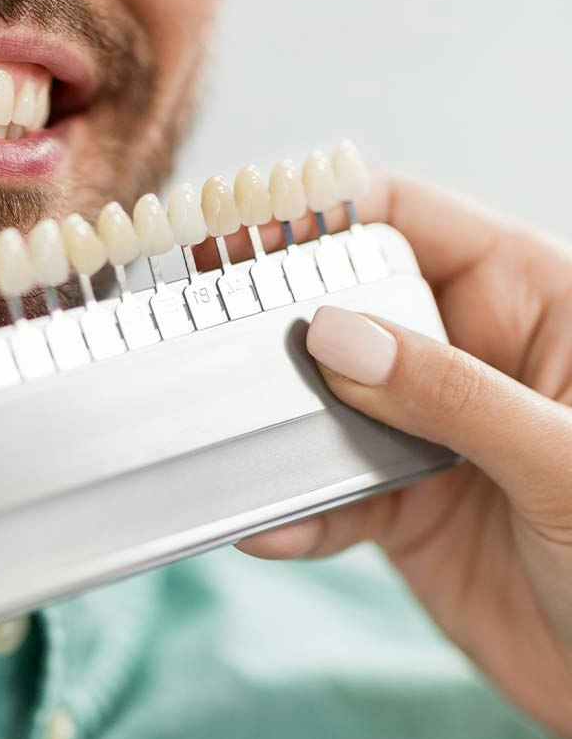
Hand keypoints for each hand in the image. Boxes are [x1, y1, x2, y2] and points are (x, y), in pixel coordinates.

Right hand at [237, 171, 571, 738]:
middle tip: (204, 331)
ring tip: (228, 442)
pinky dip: (297, 510)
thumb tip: (333, 335)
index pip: (409, 218)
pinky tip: (271, 528)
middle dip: (279, 320)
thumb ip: (449, 392)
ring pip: (327, 401)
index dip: (322, 211)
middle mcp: (469, 353)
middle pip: (350, 304)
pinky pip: (332, 490)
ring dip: (276, 427)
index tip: (238, 227)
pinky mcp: (401, 504)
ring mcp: (429, 430)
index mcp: (528, 299)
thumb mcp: (560, 459)